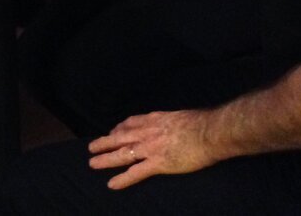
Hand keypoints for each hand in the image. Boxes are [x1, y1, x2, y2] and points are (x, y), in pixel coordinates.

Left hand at [87, 110, 215, 189]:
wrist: (209, 132)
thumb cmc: (200, 123)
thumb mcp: (178, 116)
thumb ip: (169, 121)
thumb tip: (171, 126)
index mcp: (154, 119)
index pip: (131, 123)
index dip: (119, 128)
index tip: (112, 132)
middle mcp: (148, 132)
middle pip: (120, 137)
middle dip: (104, 142)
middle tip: (91, 147)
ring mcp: (151, 148)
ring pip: (122, 154)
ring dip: (105, 159)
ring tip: (92, 164)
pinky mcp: (158, 163)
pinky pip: (136, 173)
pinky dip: (122, 179)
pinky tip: (112, 184)